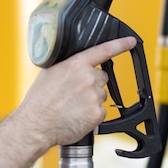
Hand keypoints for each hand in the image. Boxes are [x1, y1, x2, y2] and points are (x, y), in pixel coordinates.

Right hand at [17, 36, 136, 149]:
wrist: (36, 126)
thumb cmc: (39, 102)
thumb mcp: (49, 74)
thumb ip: (67, 67)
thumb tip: (76, 67)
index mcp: (75, 65)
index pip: (103, 50)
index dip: (120, 44)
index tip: (131, 41)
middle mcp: (87, 78)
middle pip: (101, 77)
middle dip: (92, 84)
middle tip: (74, 94)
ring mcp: (94, 96)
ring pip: (100, 95)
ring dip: (91, 100)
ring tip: (72, 106)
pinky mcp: (97, 113)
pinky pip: (100, 111)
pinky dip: (91, 115)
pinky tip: (76, 116)